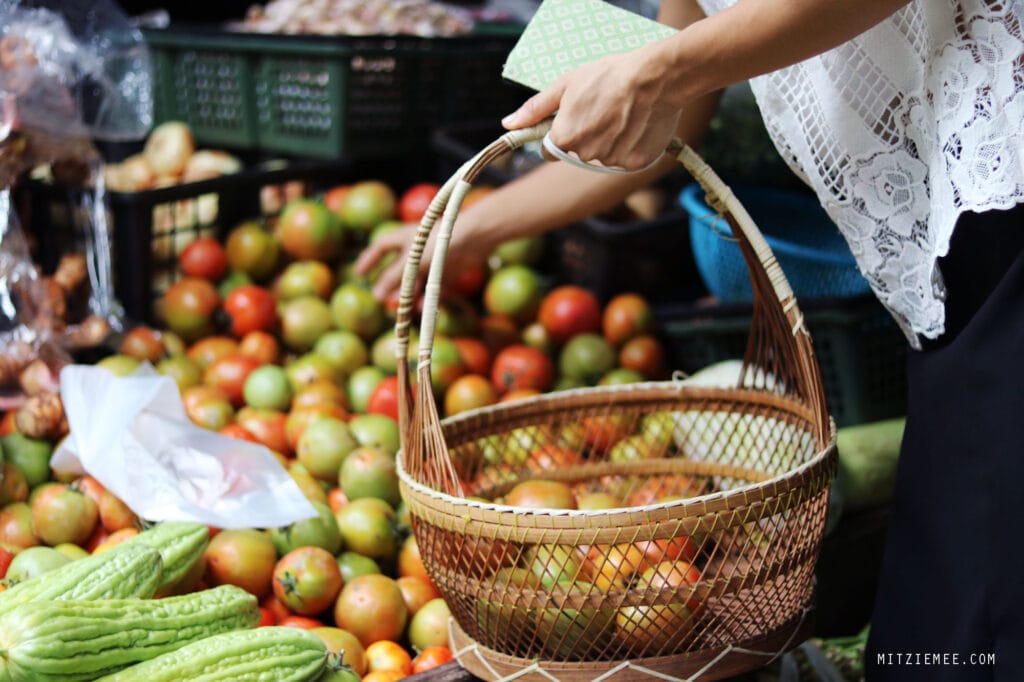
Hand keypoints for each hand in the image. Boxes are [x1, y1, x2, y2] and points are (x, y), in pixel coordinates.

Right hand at [353, 219, 487, 303]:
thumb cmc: (436, 243)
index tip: (358, 274)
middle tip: (381, 300)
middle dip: (389, 284)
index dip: (369, 260)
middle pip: (398, 269)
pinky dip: (428, 298)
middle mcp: (416, 249)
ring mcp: (432, 260)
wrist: (473, 238)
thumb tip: (376, 295)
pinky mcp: (447, 271)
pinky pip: (434, 287)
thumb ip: (393, 278)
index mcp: (403, 238)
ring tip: (402, 308)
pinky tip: (423, 309)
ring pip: (416, 280)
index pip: (379, 248)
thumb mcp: (409, 261)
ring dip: (408, 294)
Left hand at [501, 45, 681, 170]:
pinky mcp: (634, 164)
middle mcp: (585, 155)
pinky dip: (630, 146)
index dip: (561, 134)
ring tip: (623, 114)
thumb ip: (535, 109)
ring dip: (610, 141)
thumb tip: (508, 124)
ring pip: (603, 156)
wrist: (654, 77)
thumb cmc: (608, 76)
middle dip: (587, 136)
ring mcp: (611, 161)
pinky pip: (626, 159)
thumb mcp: (565, 85)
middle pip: (578, 153)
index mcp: (564, 138)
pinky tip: (637, 124)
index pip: (551, 151)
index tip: (575, 119)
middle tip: (604, 110)